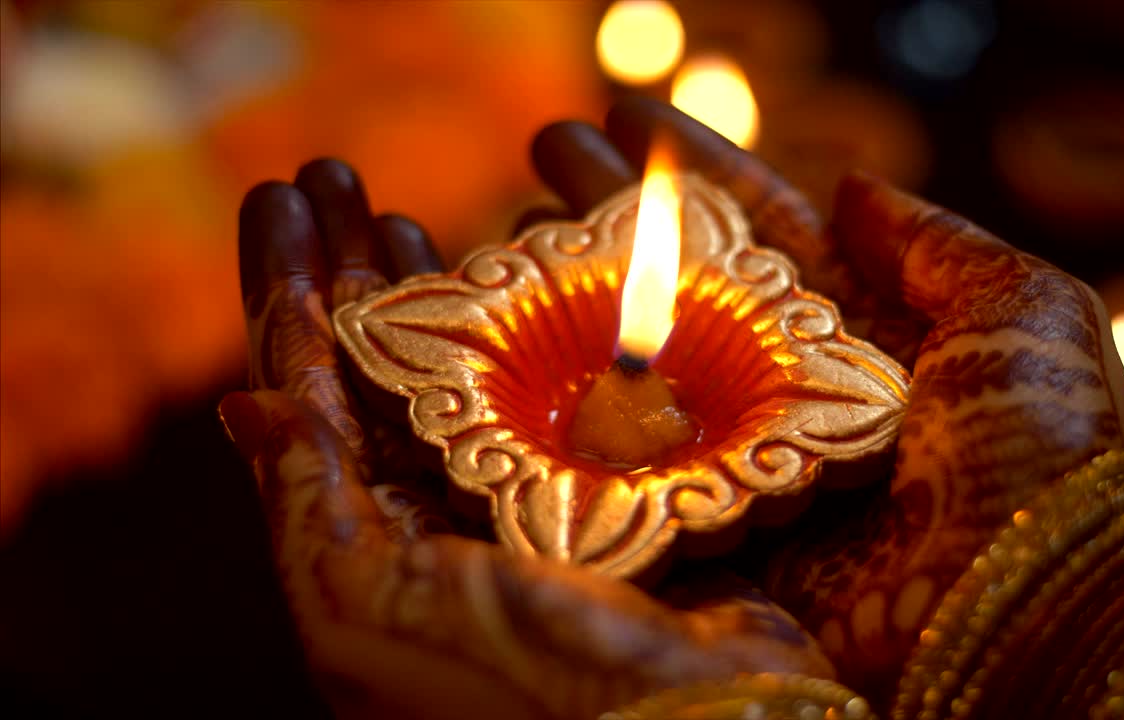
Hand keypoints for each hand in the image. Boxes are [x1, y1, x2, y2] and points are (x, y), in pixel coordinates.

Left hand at [221, 159, 833, 719]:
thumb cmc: (509, 690)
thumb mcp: (368, 606)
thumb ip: (308, 503)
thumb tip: (244, 406)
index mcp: (367, 544)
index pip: (306, 392)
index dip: (285, 291)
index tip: (277, 200)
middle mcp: (439, 514)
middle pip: (376, 363)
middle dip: (347, 266)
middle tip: (336, 174)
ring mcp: (528, 494)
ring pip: (465, 362)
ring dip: (432, 281)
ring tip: (407, 209)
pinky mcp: (614, 485)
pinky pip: (563, 379)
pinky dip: (540, 318)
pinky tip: (527, 265)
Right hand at [530, 98, 1123, 701]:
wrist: (1027, 596)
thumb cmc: (1040, 447)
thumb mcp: (1020, 309)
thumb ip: (935, 243)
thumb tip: (854, 182)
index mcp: (856, 332)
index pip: (758, 231)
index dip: (694, 173)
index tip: (627, 114)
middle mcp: (789, 391)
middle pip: (680, 287)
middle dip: (615, 217)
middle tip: (550, 154)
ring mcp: (743, 459)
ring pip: (638, 364)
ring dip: (576, 296)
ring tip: (512, 231)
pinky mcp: (708, 526)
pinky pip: (622, 457)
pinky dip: (564, 407)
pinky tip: (513, 350)